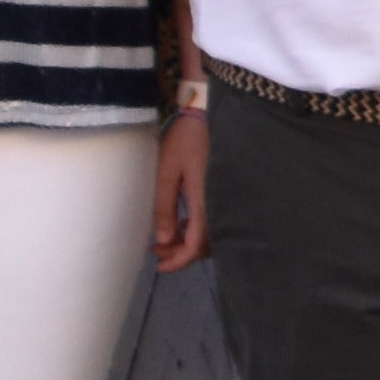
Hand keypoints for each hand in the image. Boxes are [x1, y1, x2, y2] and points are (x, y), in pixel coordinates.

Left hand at [146, 107, 209, 271]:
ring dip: (189, 242)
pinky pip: (214, 220)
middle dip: (181, 253)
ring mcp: (224, 198)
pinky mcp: (223, 190)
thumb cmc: (184, 140)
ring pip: (211, 234)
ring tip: (166, 238)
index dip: (178, 260)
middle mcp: (219, 205)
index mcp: (204, 203)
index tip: (159, 266)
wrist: (207, 113)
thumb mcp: (166, 172)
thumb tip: (163, 240)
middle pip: (205, 245)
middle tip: (156, 251)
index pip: (195, 246)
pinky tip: (183, 223)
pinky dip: (197, 229)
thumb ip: (164, 207)